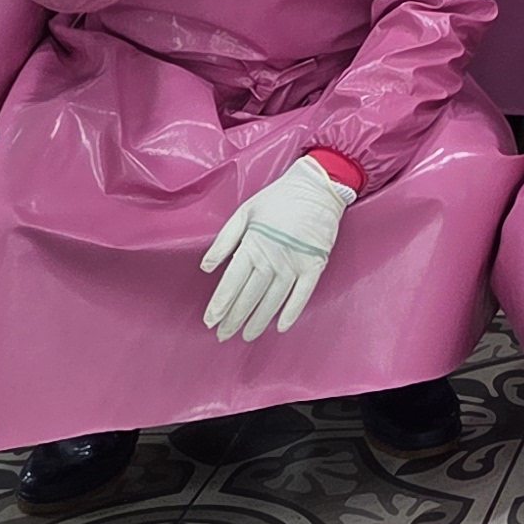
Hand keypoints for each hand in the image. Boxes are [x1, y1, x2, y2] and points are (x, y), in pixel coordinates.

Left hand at [200, 156, 350, 339]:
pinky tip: (280, 327)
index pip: (231, 283)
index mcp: (253, 245)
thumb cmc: (278, 198)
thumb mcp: (245, 212)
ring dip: (258, 321)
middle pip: (250, 296)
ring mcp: (295, 264)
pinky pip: (302, 294)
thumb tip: (206, 267)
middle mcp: (273, 258)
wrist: (317, 187)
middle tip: (223, 335)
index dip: (220, 305)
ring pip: (273, 300)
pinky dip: (292, 312)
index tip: (210, 321)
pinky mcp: (315, 265)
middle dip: (234, 318)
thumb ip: (224, 240)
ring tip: (246, 336)